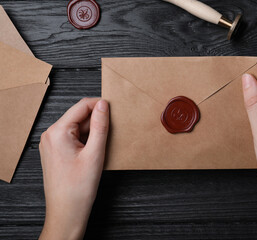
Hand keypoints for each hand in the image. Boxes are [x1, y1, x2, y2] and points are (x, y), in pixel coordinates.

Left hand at [39, 98, 108, 239]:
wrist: (66, 212)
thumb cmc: (78, 188)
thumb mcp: (95, 153)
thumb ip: (100, 125)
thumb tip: (103, 104)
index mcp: (57, 132)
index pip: (81, 106)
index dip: (99, 105)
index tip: (115, 108)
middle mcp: (50, 135)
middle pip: (79, 116)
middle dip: (97, 120)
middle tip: (113, 130)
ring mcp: (51, 143)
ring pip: (77, 127)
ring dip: (92, 131)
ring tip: (104, 145)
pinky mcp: (55, 151)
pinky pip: (73, 137)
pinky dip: (86, 139)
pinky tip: (95, 150)